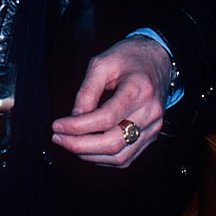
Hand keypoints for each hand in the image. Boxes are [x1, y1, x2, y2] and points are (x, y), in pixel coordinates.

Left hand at [50, 36, 172, 166]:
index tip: (57, 126)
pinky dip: (104, 158)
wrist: (158, 59)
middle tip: (58, 138)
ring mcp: (153, 126)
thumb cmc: (129, 57)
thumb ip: (87, 91)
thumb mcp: (102, 64)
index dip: (78, 126)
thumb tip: (74, 118)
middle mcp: (150, 112)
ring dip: (90, 155)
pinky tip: (88, 148)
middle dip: (80, 145)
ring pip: (120, 156)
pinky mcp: (151, 135)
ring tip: (70, 143)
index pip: (106, 118)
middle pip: (113, 142)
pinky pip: (126, 157)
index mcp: (139, 89)